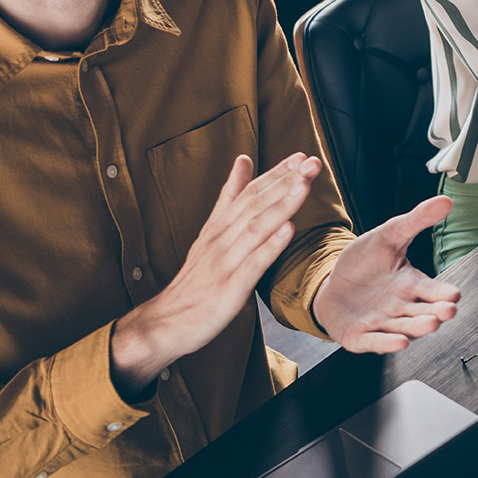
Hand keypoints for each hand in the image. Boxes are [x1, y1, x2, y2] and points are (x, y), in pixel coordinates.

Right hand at [111, 152, 318, 395]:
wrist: (165, 322)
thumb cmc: (195, 279)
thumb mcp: (210, 233)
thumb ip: (229, 197)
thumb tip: (243, 159)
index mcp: (218, 227)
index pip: (249, 192)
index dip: (276, 173)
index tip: (300, 155)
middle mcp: (221, 240)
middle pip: (255, 204)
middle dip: (286, 181)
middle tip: (312, 162)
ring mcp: (224, 263)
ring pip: (255, 228)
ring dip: (282, 205)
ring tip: (304, 185)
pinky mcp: (228, 288)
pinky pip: (251, 264)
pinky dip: (270, 246)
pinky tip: (288, 230)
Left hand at [311, 196, 461, 353]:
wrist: (332, 283)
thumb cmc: (365, 263)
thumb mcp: (389, 236)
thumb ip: (416, 221)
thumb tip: (445, 201)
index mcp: (411, 284)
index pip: (433, 290)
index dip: (444, 293)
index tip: (455, 294)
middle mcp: (401, 307)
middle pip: (423, 312)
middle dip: (436, 313)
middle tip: (448, 311)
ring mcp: (383, 324)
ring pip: (404, 328)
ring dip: (418, 328)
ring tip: (431, 324)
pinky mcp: (362, 337)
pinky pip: (376, 341)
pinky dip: (388, 344)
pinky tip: (400, 342)